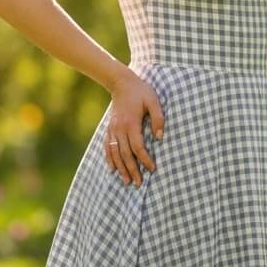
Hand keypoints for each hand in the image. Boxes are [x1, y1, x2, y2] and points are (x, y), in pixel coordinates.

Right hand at [105, 68, 164, 186]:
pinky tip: (112, 170)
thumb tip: (160, 137)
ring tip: (127, 181)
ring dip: (121, 168)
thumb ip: (158, 118)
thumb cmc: (141, 92)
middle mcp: (119, 129)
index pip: (138, 147)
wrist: (121, 83)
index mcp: (131, 123)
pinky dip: (109, 159)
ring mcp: (112, 130)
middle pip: (125, 154)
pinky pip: (107, 147)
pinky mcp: (109, 129)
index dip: (145, 160)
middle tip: (139, 184)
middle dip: (132, 170)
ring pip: (115, 154)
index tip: (152, 169)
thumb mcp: (154, 101)